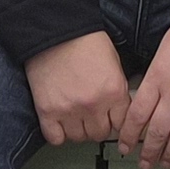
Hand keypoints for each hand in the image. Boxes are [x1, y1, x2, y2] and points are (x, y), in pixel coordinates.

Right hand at [25, 29, 131, 150]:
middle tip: (92, 114)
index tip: (111, 118)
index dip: (116, 120)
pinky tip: (60, 122)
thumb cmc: (83, 41)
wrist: (55, 30)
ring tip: (76, 115)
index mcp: (113, 91)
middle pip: (100, 134)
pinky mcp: (47, 111)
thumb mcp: (114, 62)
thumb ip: (117, 89)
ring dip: (78, 129)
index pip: (122, 124)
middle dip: (98, 125)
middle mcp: (93, 104)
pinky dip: (58, 133)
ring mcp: (69, 110)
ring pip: (79, 138)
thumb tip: (119, 109)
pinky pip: (56, 138)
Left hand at [122, 13, 169, 168]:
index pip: (137, 115)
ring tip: (165, 164)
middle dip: (149, 152)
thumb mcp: (162, 51)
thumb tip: (147, 101)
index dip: (128, 135)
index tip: (124, 146)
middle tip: (145, 163)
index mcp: (158, 77)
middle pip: (157, 132)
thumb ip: (154, 77)